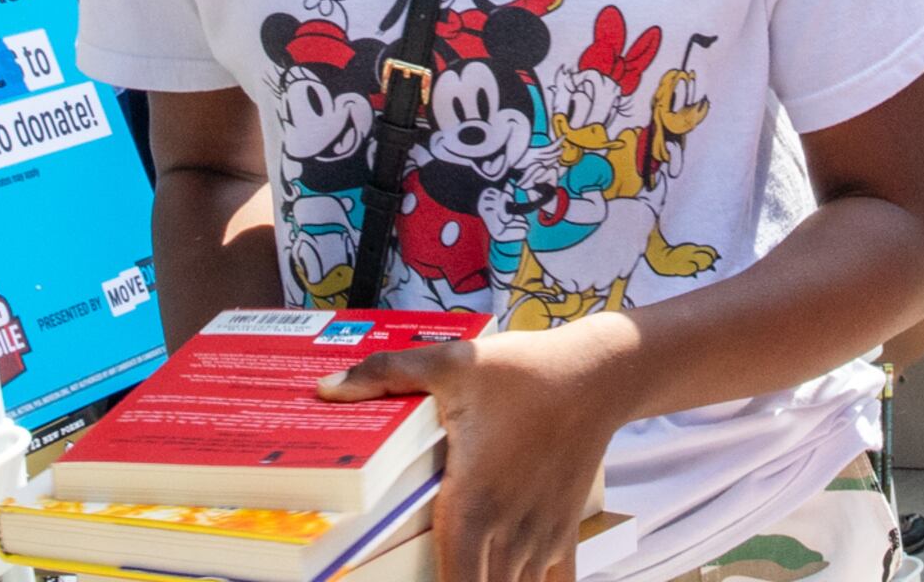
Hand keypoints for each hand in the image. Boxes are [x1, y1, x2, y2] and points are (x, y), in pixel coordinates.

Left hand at [321, 324, 632, 581]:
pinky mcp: (563, 529)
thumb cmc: (523, 370)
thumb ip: (387, 374)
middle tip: (429, 577)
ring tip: (474, 576)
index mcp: (473, 502)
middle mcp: (507, 529)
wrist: (598, 373)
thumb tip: (326, 388)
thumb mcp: (452, 363)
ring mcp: (539, 534)